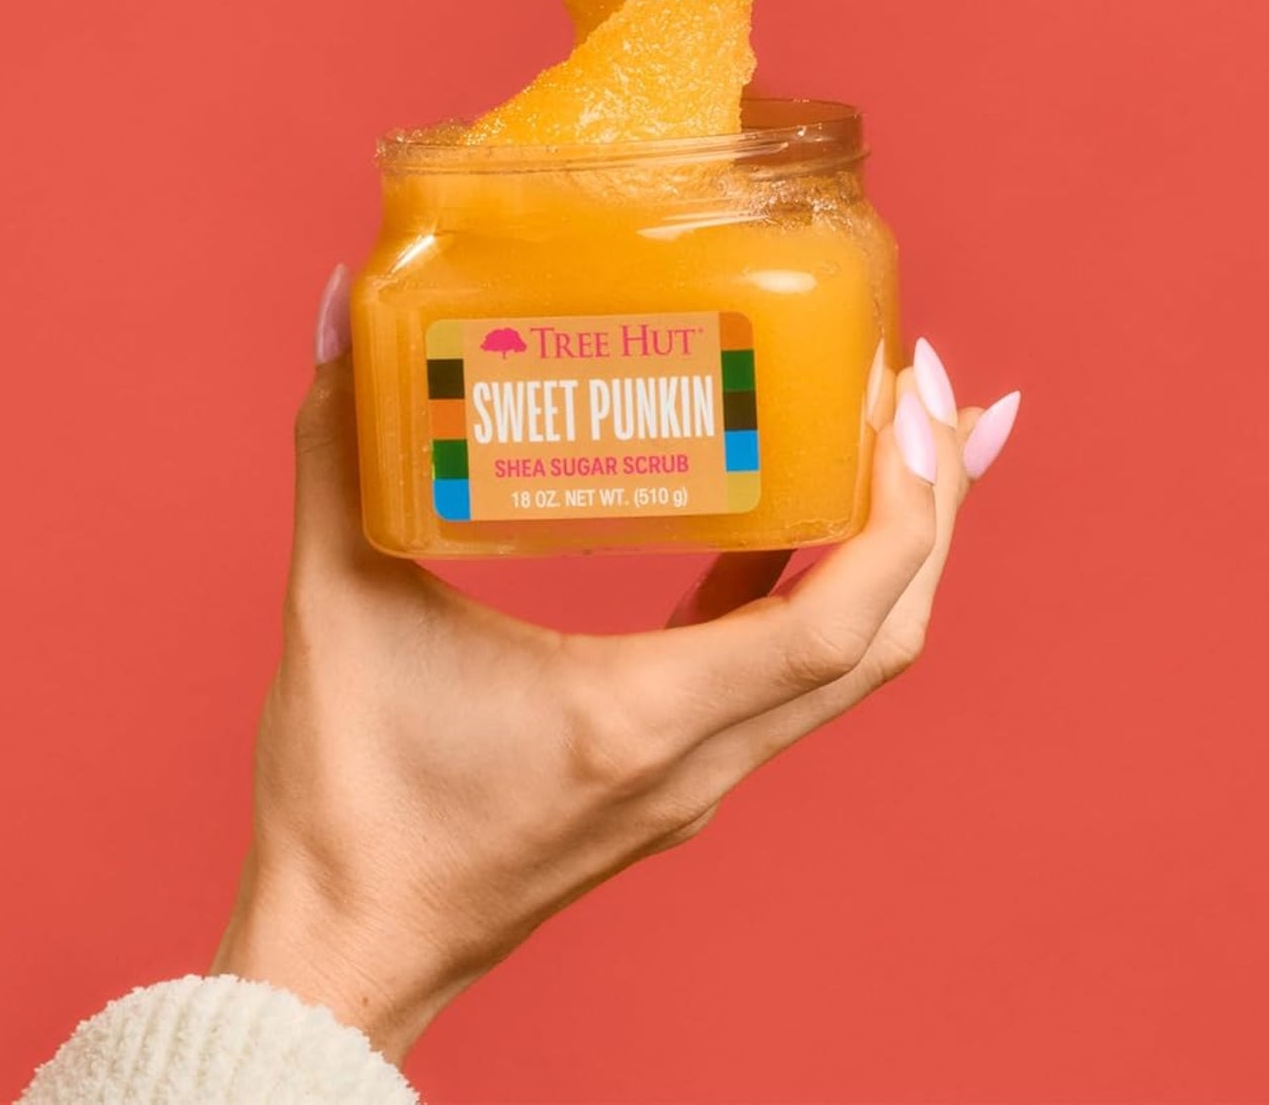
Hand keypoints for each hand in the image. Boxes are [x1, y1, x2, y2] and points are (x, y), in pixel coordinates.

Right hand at [210, 269, 1019, 1059]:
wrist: (345, 956)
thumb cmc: (348, 808)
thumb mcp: (339, 610)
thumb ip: (337, 455)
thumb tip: (336, 312)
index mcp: (642, 716)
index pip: (839, 619)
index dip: (903, 503)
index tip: (910, 390)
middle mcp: (700, 756)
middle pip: (883, 636)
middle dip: (932, 505)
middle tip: (928, 382)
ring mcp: (697, 775)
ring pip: (850, 663)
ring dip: (894, 549)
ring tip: (901, 432)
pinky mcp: (672, 774)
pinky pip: (785, 675)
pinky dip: (819, 588)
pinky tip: (797, 512)